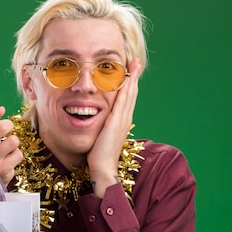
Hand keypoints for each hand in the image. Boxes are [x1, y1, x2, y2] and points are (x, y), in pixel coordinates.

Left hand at [87, 58, 142, 196]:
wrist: (102, 169)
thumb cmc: (98, 156)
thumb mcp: (101, 137)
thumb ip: (101, 127)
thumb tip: (95, 120)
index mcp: (122, 122)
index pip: (127, 99)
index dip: (129, 85)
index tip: (130, 72)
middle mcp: (125, 119)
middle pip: (131, 93)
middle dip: (133, 77)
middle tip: (136, 62)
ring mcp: (122, 120)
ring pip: (129, 94)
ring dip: (132, 78)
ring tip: (134, 64)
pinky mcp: (116, 122)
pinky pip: (123, 100)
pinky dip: (125, 88)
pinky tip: (125, 77)